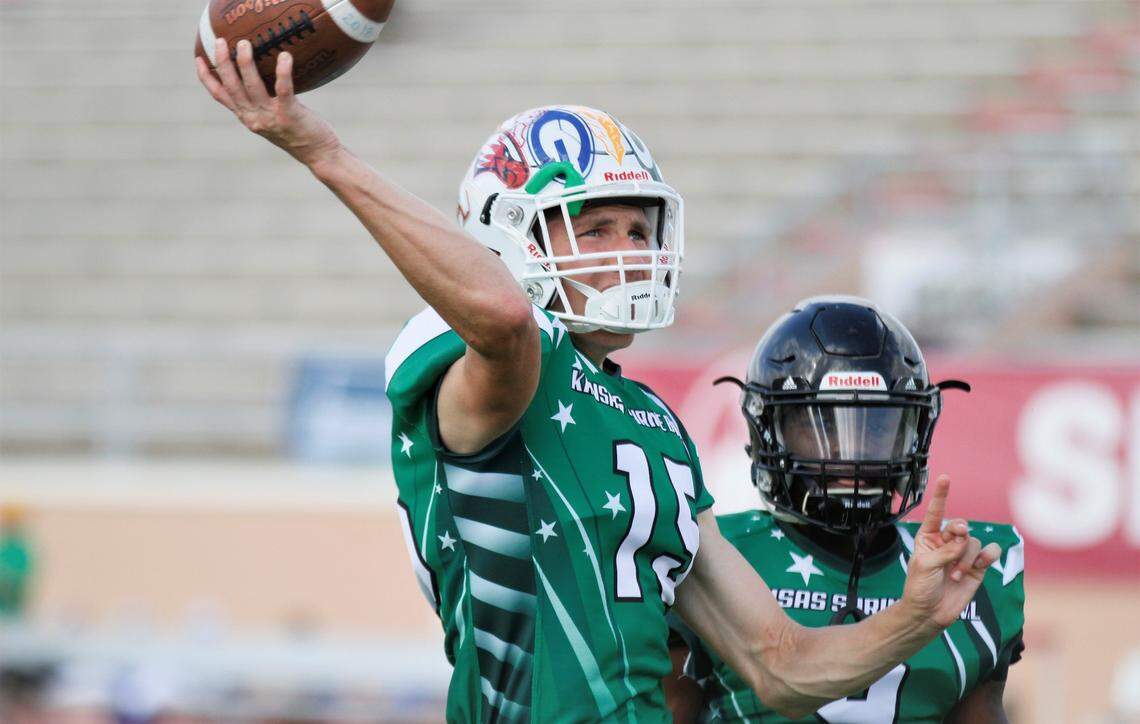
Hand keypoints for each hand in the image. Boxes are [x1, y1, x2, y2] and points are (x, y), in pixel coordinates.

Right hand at [195, 38, 340, 166]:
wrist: (319, 154)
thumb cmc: (300, 132)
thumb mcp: (274, 117)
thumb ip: (264, 101)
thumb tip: (265, 70)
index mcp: (247, 117)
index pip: (220, 96)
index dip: (206, 77)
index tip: (199, 58)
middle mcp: (254, 118)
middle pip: (231, 87)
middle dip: (222, 63)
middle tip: (219, 41)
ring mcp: (270, 118)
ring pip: (251, 87)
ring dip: (245, 63)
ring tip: (244, 43)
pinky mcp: (289, 115)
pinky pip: (283, 89)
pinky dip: (282, 72)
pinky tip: (284, 56)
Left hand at [901, 475, 1001, 629]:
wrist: (929, 613)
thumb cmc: (919, 588)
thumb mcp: (924, 566)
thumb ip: (945, 550)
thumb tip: (965, 541)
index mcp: (927, 538)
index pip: (935, 512)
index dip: (941, 495)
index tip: (945, 478)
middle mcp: (946, 543)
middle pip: (960, 526)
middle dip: (960, 531)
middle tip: (957, 539)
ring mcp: (962, 555)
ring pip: (973, 542)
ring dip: (966, 558)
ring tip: (956, 575)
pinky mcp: (977, 568)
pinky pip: (989, 553)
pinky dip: (988, 556)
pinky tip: (983, 563)